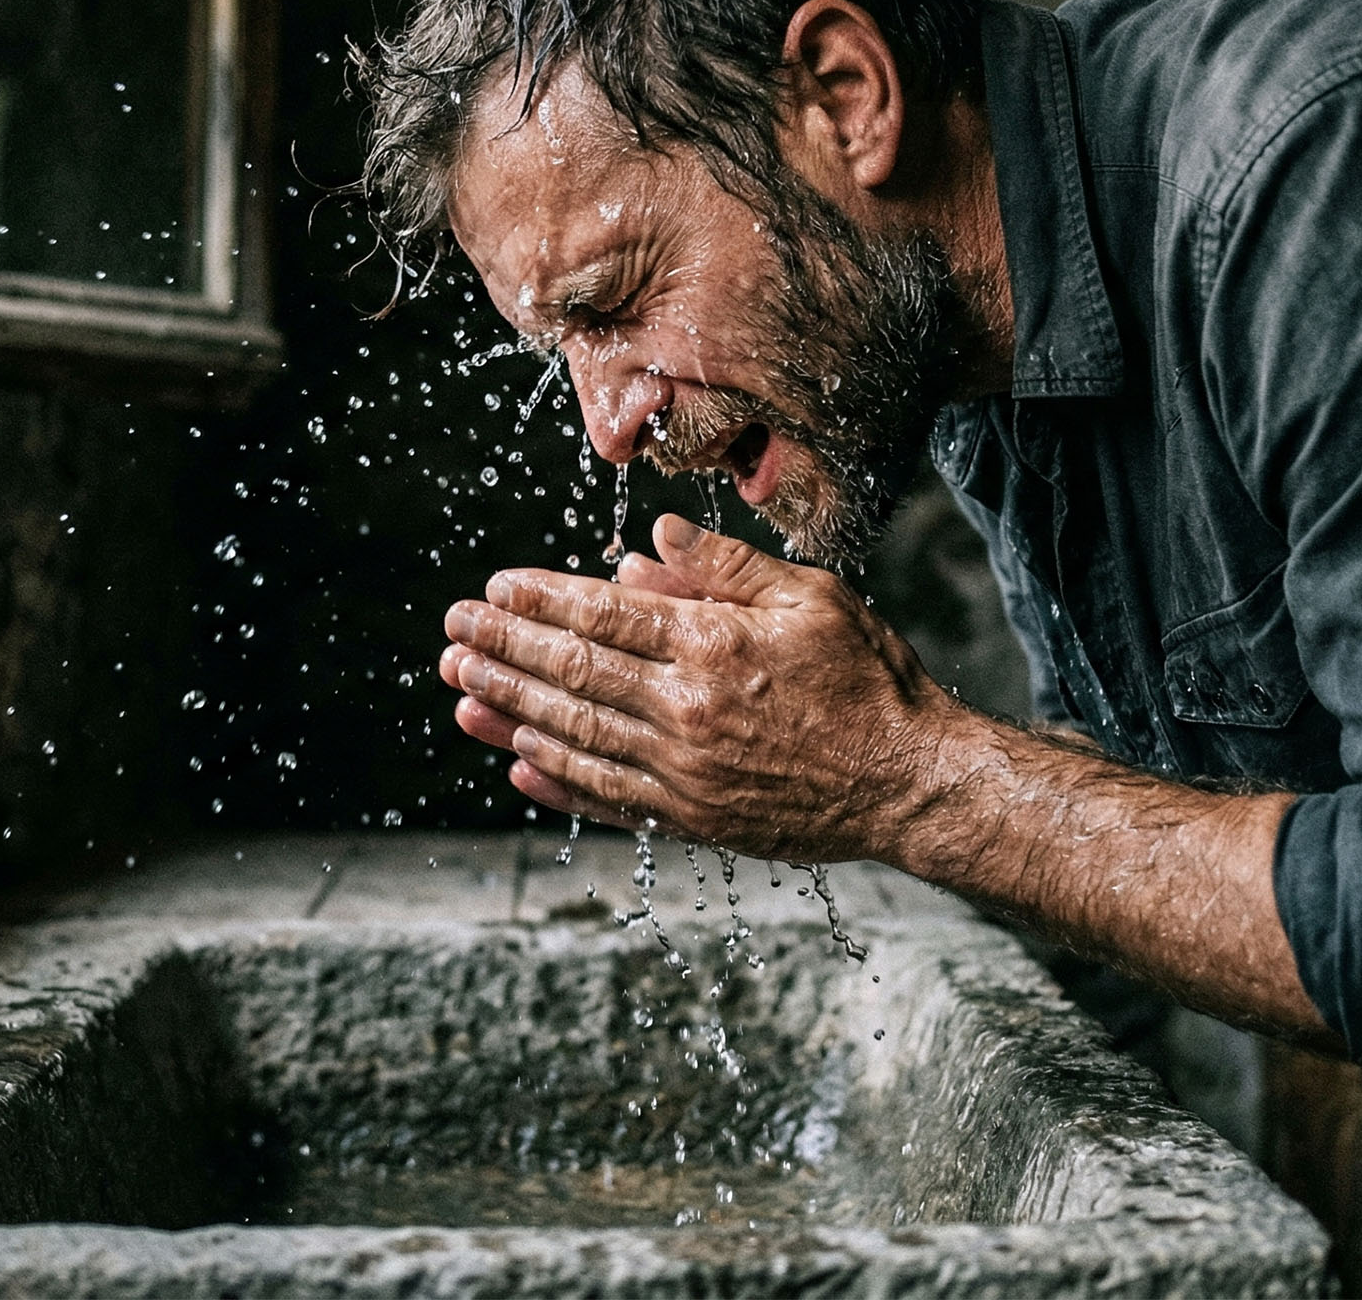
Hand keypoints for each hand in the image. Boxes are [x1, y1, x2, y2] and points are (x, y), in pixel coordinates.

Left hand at [437, 512, 970, 861]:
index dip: (539, 601)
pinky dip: (556, 781)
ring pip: (574, 736)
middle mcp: (687, 710)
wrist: (908, 781)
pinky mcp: (693, 820)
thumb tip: (646, 541)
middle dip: (504, 650)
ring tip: (461, 690)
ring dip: (510, 710)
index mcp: (713, 645)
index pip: (602, 614)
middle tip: (452, 634)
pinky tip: (517, 763)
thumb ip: (724, 567)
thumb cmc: (867, 678)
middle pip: (573, 673)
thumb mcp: (810, 597)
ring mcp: (684, 773)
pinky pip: (607, 798)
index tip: (494, 589)